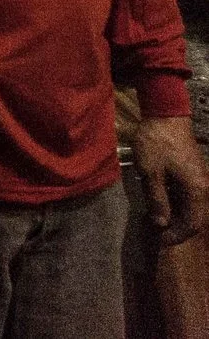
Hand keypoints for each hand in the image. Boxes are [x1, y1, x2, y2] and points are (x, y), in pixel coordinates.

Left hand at [136, 115, 208, 244]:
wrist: (166, 114)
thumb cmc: (157, 143)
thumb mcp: (151, 172)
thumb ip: (157, 199)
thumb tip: (161, 223)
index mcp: (196, 190)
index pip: (192, 224)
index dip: (177, 235)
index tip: (160, 241)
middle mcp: (202, 187)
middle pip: (194, 217)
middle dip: (177, 228)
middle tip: (158, 233)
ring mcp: (200, 179)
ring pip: (191, 206)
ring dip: (177, 216)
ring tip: (158, 220)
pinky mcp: (193, 172)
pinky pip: (188, 195)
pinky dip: (177, 203)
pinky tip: (163, 203)